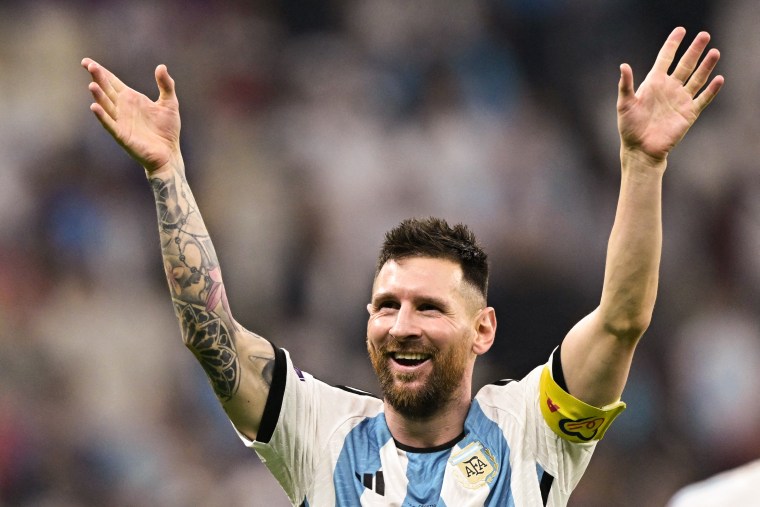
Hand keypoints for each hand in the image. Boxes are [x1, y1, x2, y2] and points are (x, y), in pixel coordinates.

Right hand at [82, 58, 180, 173]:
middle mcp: (123, 108)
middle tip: (88, 65)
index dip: (101, 72)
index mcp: (132, 98)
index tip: (87, 62)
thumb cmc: (167, 130)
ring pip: (106, 105)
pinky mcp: (122, 135)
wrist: (169, 153)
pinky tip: (95, 107)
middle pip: (107, 89)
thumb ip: (166, 85)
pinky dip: (102, 116)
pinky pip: (109, 124)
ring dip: (99, 96)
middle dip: (98, 78)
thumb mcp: (170, 103)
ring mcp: (121, 121)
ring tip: (92, 85)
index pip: (112, 82)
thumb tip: (161, 66)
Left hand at [617, 27, 723, 162]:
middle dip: (694, 50)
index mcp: (654, 83)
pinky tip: (718, 79)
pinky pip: (703, 99)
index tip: (680, 30)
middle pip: (685, 65)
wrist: (640, 149)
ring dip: (706, 66)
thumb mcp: (625, 104)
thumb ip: (625, 85)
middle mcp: (669, 88)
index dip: (672, 44)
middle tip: (704, 35)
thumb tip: (623, 65)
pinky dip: (711, 90)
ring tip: (715, 52)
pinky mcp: (688, 113)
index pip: (665, 58)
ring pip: (697, 79)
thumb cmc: (629, 127)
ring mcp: (680, 100)